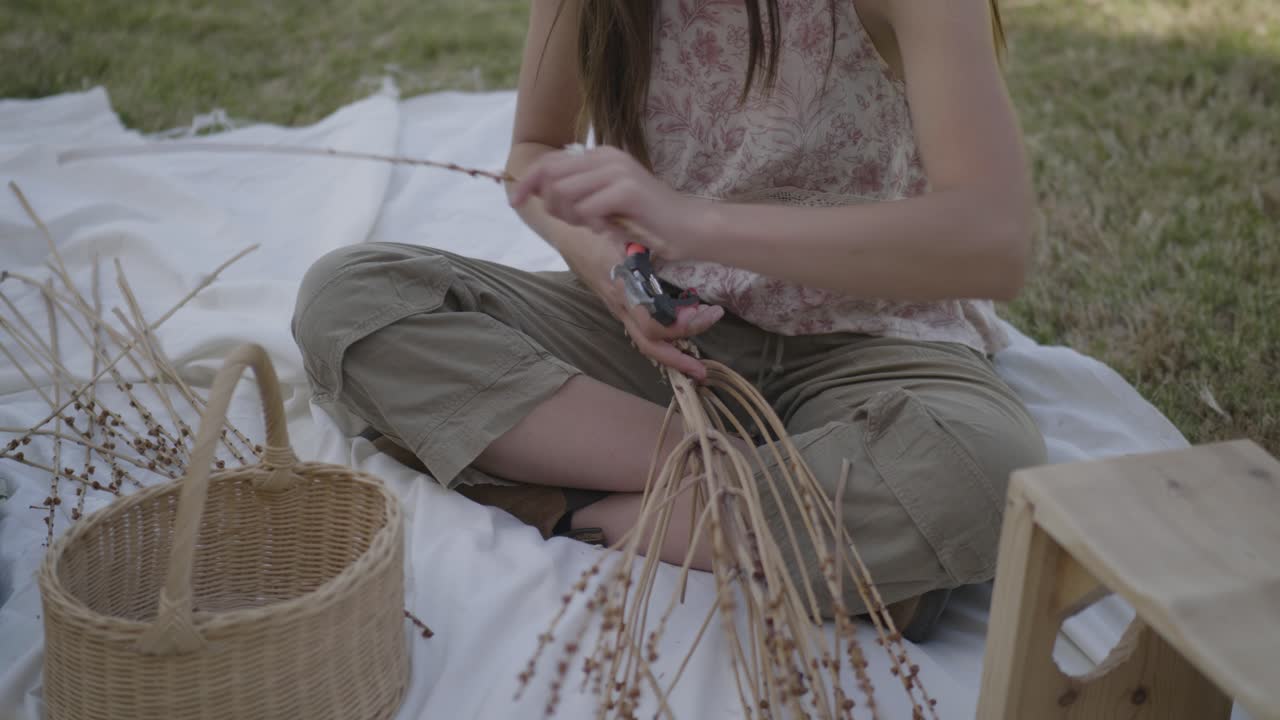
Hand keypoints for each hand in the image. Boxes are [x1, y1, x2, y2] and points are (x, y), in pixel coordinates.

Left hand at [508, 146, 698, 261]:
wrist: (689, 227)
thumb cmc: (647, 221)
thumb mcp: (604, 203)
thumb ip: (576, 194)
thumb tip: (539, 194)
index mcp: (600, 155)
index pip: (549, 162)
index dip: (526, 182)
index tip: (514, 202)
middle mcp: (607, 156)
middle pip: (550, 176)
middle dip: (552, 205)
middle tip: (578, 222)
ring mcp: (617, 171)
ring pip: (563, 193)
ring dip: (572, 217)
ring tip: (596, 225)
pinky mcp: (627, 190)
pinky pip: (586, 209)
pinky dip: (590, 224)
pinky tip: (608, 228)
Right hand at [568, 237, 723, 379]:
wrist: (568, 231)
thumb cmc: (598, 229)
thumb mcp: (626, 234)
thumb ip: (648, 245)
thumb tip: (678, 246)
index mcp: (624, 289)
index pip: (654, 323)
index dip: (682, 326)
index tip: (707, 314)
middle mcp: (621, 305)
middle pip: (648, 345)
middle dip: (677, 360)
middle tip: (703, 370)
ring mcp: (617, 308)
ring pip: (643, 341)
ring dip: (671, 353)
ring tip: (694, 360)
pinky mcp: (618, 305)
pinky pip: (640, 330)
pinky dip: (662, 338)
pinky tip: (679, 334)